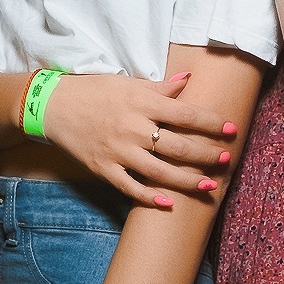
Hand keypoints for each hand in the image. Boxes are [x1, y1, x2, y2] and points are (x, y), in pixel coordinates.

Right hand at [40, 70, 239, 209]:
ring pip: (160, 172)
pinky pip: (131, 187)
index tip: (231, 129)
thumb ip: (160, 87)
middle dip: (206, 154)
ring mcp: (119, 151)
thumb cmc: (93, 91)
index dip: (212, 123)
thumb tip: (188, 80)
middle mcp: (133, 128)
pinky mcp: (104, 169)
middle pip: (179, 146)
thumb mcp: (128, 83)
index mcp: (142, 103)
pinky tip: (170, 204)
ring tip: (209, 186)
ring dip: (188, 181)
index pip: (186, 115)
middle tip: (226, 159)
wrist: (52, 106)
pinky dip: (150, 198)